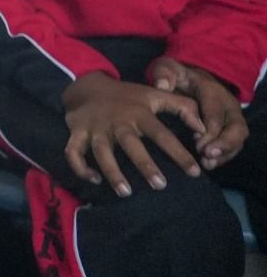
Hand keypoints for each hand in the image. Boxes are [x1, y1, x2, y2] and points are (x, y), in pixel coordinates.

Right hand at [61, 72, 205, 193]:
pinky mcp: (77, 133)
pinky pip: (73, 152)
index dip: (178, 153)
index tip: (195, 172)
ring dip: (112, 171)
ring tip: (126, 192)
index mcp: (138, 113)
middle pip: (130, 143)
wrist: (86, 84)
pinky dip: (80, 167)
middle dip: (144, 164)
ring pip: (101, 151)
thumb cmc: (127, 96)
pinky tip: (94, 180)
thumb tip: (203, 128)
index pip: (161, 134)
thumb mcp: (155, 95)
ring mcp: (95, 128)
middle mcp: (117, 122)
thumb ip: (183, 108)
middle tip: (160, 185)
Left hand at [151, 56, 248, 167]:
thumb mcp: (168, 69)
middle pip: (236, 128)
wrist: (190, 79)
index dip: (210, 130)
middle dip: (224, 144)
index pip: (216, 113)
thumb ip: (164, 74)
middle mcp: (228, 104)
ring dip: (225, 153)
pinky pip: (234, 145)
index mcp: (212, 90)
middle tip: (207, 155)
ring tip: (207, 164)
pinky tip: (209, 164)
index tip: (197, 143)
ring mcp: (232, 117)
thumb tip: (161, 85)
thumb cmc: (177, 77)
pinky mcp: (231, 128)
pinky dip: (224, 156)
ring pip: (238, 138)